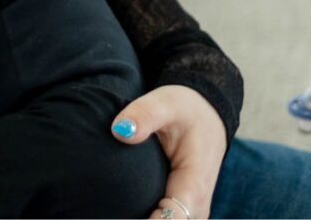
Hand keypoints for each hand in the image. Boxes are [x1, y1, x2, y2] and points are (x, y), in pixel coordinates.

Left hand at [110, 85, 226, 218]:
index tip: (120, 213)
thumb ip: (144, 115)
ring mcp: (191, 211)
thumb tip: (120, 131)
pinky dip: (147, 216)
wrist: (206, 114)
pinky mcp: (183, 210)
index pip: (172, 219)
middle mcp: (197, 205)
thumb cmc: (186, 109)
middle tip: (104, 210)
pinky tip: (122, 209)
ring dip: (143, 218)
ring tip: (110, 209)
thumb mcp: (166, 103)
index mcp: (194, 183)